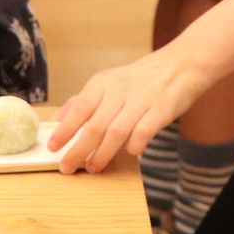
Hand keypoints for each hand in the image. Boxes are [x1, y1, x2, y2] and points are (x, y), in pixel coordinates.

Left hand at [48, 45, 210, 174]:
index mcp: (103, 83)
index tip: (52, 147)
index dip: (65, 130)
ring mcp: (141, 100)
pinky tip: (129, 153)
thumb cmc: (140, 79)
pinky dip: (134, 145)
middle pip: (95, 125)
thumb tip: (58, 117)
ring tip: (93, 168)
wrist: (180, 65)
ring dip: (102, 153)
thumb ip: (84, 100)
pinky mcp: (161, 110)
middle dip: (78, 149)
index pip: (79, 108)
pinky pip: (144, 131)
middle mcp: (120, 91)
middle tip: (67, 166)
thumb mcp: (109, 82)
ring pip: (116, 131)